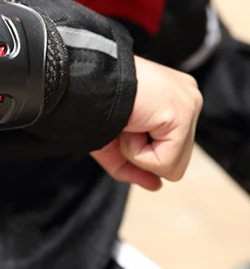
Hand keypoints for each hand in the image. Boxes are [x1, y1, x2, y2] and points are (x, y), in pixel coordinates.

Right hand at [91, 56, 202, 190]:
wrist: (78, 82)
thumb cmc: (89, 104)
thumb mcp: (111, 140)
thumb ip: (133, 166)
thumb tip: (156, 187)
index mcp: (173, 97)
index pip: (171, 148)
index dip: (139, 150)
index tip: (122, 125)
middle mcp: (188, 97)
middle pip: (175, 160)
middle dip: (141, 153)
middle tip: (123, 125)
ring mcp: (189, 103)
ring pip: (171, 165)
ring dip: (137, 152)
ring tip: (125, 123)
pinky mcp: (182, 114)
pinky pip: (164, 162)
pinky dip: (136, 151)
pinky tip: (130, 123)